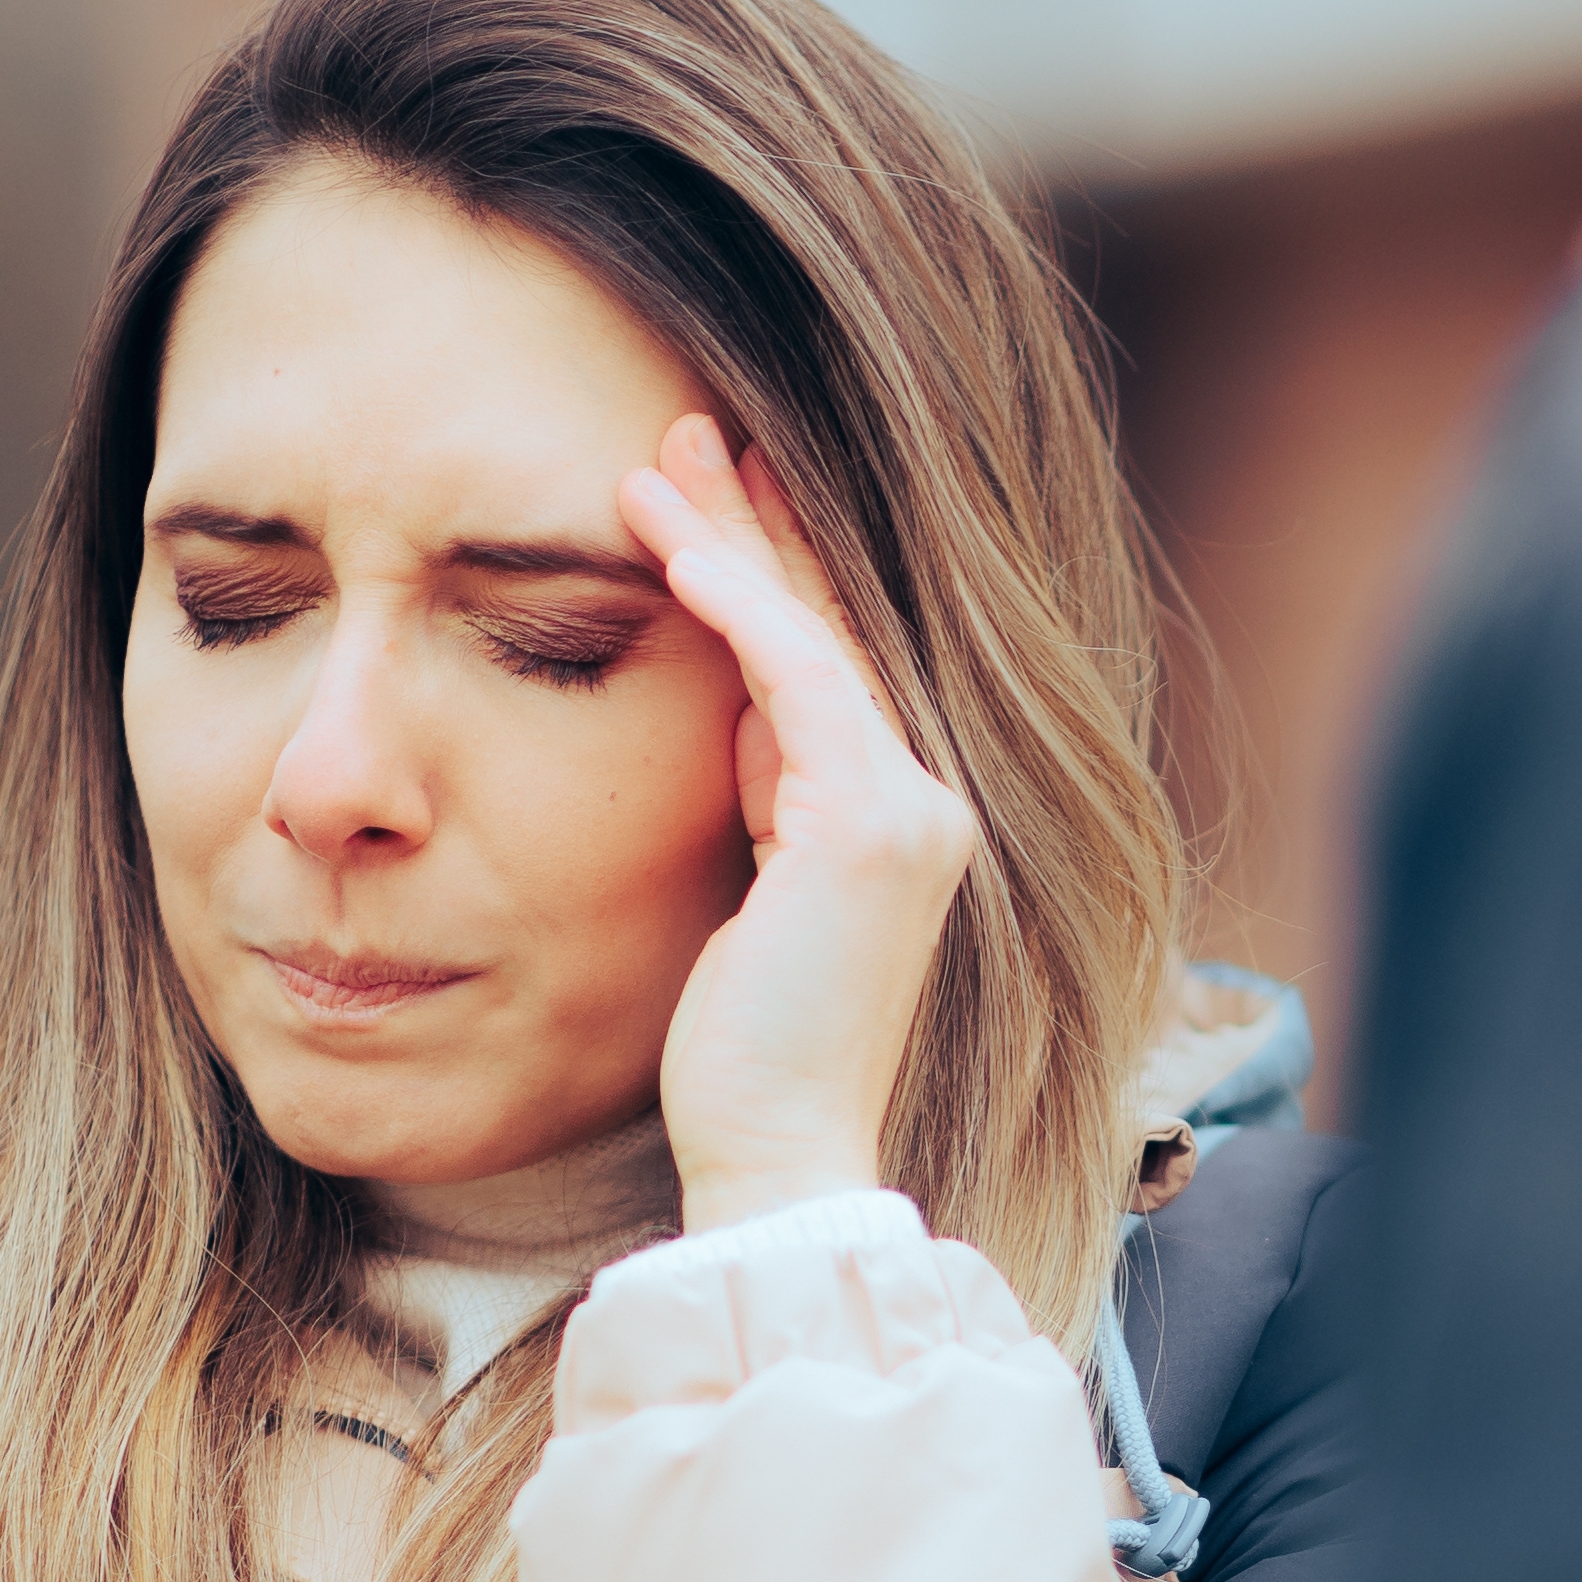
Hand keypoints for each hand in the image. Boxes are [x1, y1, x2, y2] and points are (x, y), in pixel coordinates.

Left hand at [621, 414, 978, 1227]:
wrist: (779, 1150)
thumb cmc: (747, 1056)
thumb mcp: (747, 899)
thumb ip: (761, 803)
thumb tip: (736, 722)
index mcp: (893, 824)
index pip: (826, 670)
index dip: (769, 575)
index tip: (704, 498)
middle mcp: (925, 804)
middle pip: (827, 631)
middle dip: (755, 525)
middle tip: (689, 431)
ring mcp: (912, 812)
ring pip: (809, 640)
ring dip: (730, 541)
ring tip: (655, 461)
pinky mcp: (871, 827)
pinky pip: (797, 683)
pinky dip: (736, 609)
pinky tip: (674, 548)